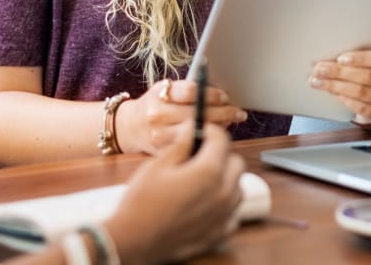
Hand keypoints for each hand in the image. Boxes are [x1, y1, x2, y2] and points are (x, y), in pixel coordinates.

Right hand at [103, 123, 245, 264]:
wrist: (133, 241)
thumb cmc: (141, 203)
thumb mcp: (157, 165)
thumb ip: (181, 145)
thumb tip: (192, 129)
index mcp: (208, 172)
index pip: (222, 139)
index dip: (209, 130)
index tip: (199, 132)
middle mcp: (223, 193)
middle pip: (236, 163)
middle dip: (220, 155)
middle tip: (199, 156)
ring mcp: (223, 215)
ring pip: (237, 188)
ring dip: (225, 180)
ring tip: (200, 181)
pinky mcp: (219, 234)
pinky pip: (232, 213)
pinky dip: (223, 205)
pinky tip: (204, 204)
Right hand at [117, 79, 247, 153]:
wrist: (130, 128)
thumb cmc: (154, 105)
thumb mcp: (164, 90)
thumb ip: (187, 90)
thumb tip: (221, 94)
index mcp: (159, 95)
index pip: (192, 91)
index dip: (212, 94)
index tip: (225, 96)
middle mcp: (158, 116)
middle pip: (199, 113)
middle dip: (224, 112)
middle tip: (238, 112)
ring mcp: (160, 137)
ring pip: (199, 133)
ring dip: (219, 128)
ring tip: (231, 124)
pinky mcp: (164, 154)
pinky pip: (193, 148)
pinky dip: (208, 143)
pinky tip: (216, 139)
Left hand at [310, 24, 370, 124]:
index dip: (362, 59)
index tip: (340, 58)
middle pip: (368, 77)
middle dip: (339, 73)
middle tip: (319, 68)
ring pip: (362, 93)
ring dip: (336, 86)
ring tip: (318, 80)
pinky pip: (361, 108)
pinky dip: (344, 99)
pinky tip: (331, 93)